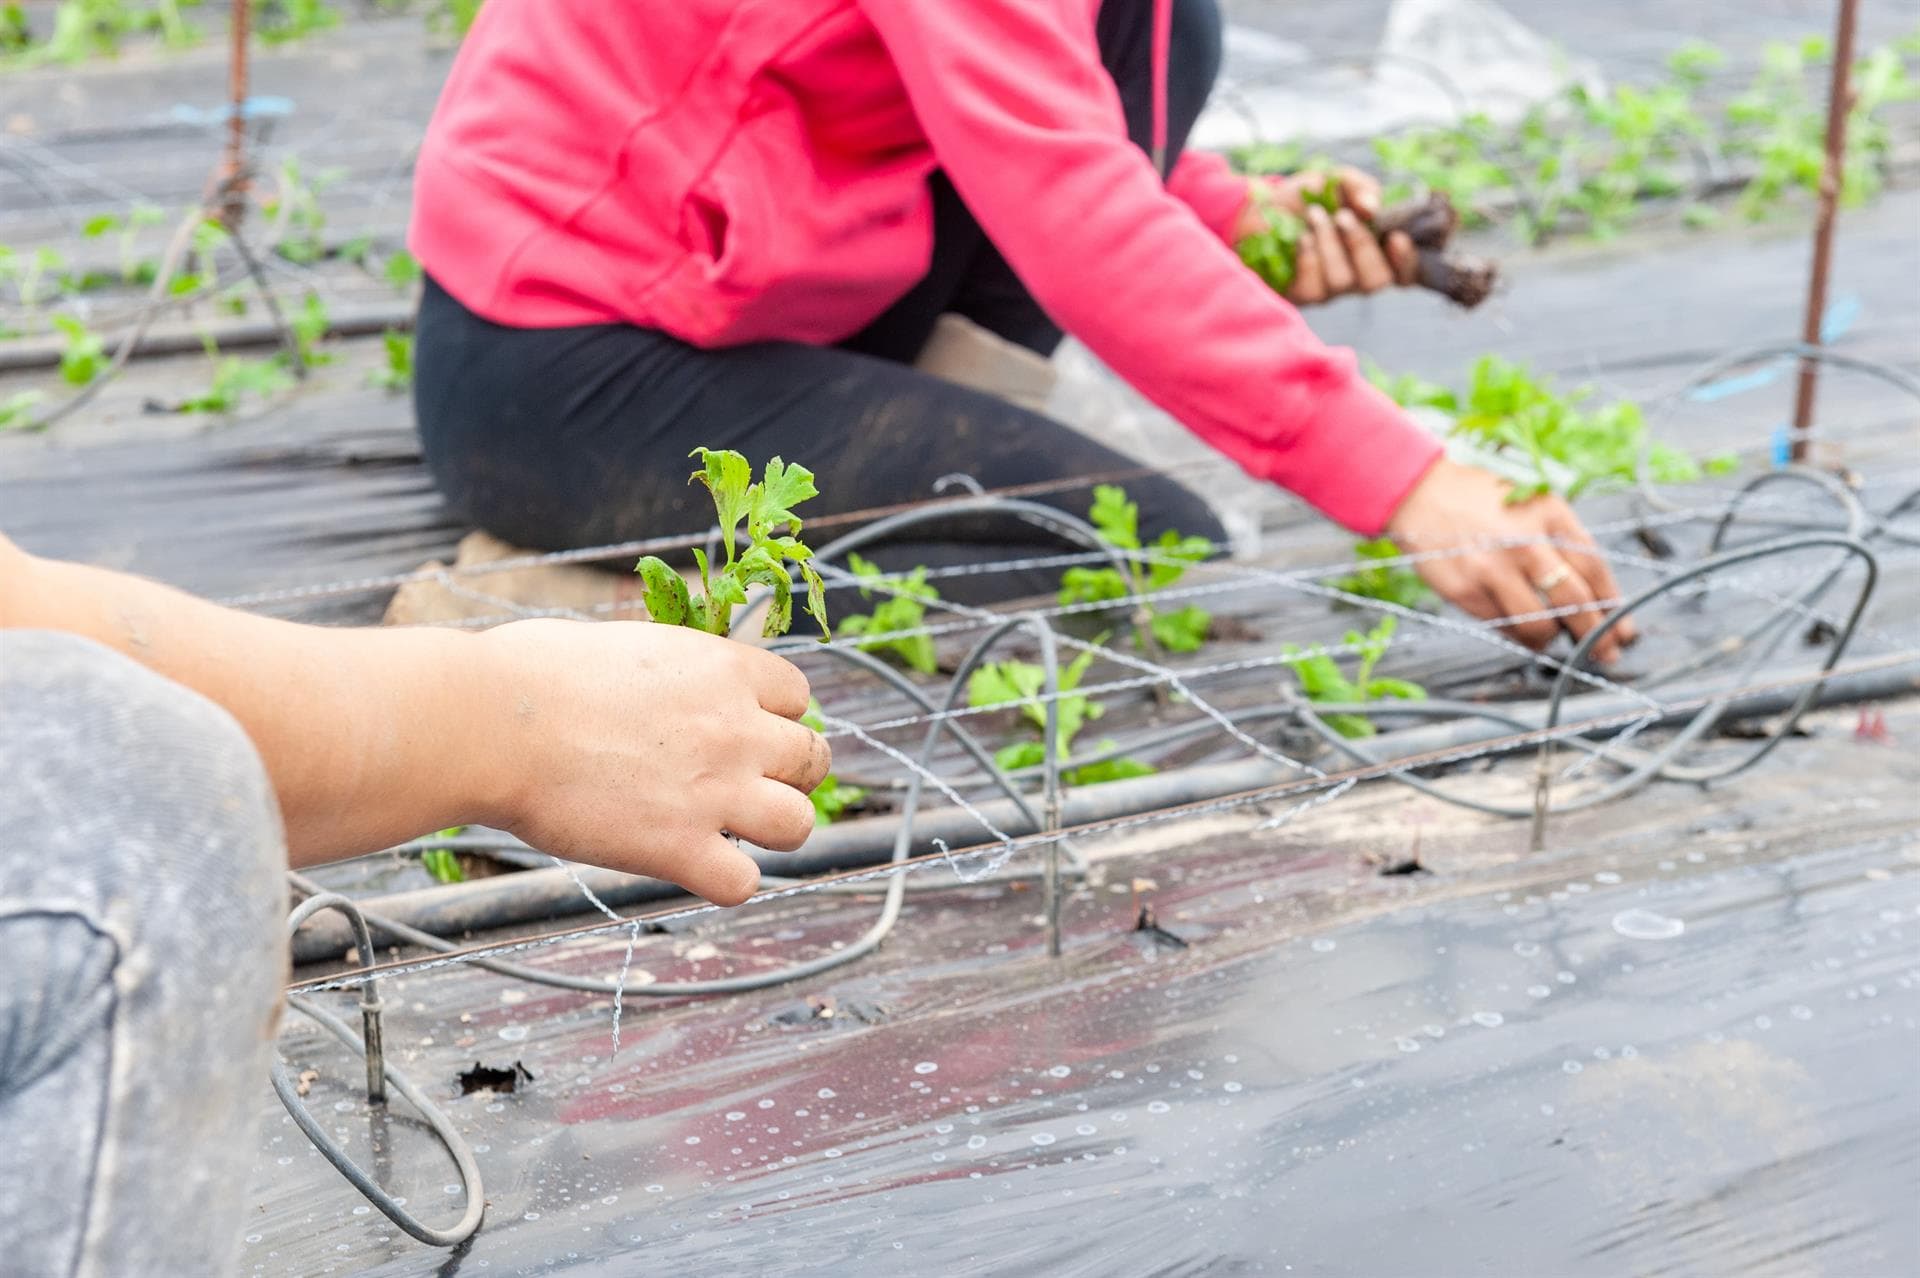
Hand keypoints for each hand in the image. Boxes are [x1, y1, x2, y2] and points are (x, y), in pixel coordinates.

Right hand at [476, 620, 829, 904]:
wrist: (492, 723)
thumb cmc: (532, 673)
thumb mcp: (626, 643)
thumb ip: (669, 671)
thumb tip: (664, 683)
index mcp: (723, 668)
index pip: (797, 695)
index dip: (774, 715)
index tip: (742, 729)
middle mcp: (736, 729)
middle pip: (813, 760)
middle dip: (784, 773)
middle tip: (740, 783)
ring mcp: (715, 791)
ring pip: (799, 824)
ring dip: (772, 829)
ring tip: (729, 830)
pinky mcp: (680, 848)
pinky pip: (743, 883)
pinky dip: (725, 882)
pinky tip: (693, 867)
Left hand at [1233, 167, 1417, 303]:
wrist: (1257, 207)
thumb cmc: (1304, 197)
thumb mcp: (1335, 181)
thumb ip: (1359, 187)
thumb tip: (1373, 208)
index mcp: (1375, 251)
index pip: (1404, 273)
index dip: (1407, 261)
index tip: (1396, 237)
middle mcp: (1356, 276)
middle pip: (1377, 282)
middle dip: (1361, 246)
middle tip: (1342, 217)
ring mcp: (1328, 290)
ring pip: (1343, 282)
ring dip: (1329, 244)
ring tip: (1314, 216)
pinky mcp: (1301, 296)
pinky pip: (1314, 288)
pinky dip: (1308, 257)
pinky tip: (1300, 238)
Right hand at [1385, 458, 1637, 662]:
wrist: (1421, 494)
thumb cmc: (1482, 500)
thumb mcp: (1532, 503)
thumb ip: (1562, 541)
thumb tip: (1593, 596)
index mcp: (1549, 514)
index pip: (1594, 568)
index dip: (1613, 605)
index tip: (1624, 630)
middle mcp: (1525, 543)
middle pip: (1575, 602)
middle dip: (1595, 635)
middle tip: (1604, 653)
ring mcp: (1493, 569)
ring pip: (1538, 625)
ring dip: (1551, 638)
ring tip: (1552, 637)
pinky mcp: (1465, 590)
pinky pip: (1502, 627)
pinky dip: (1516, 634)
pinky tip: (1519, 629)